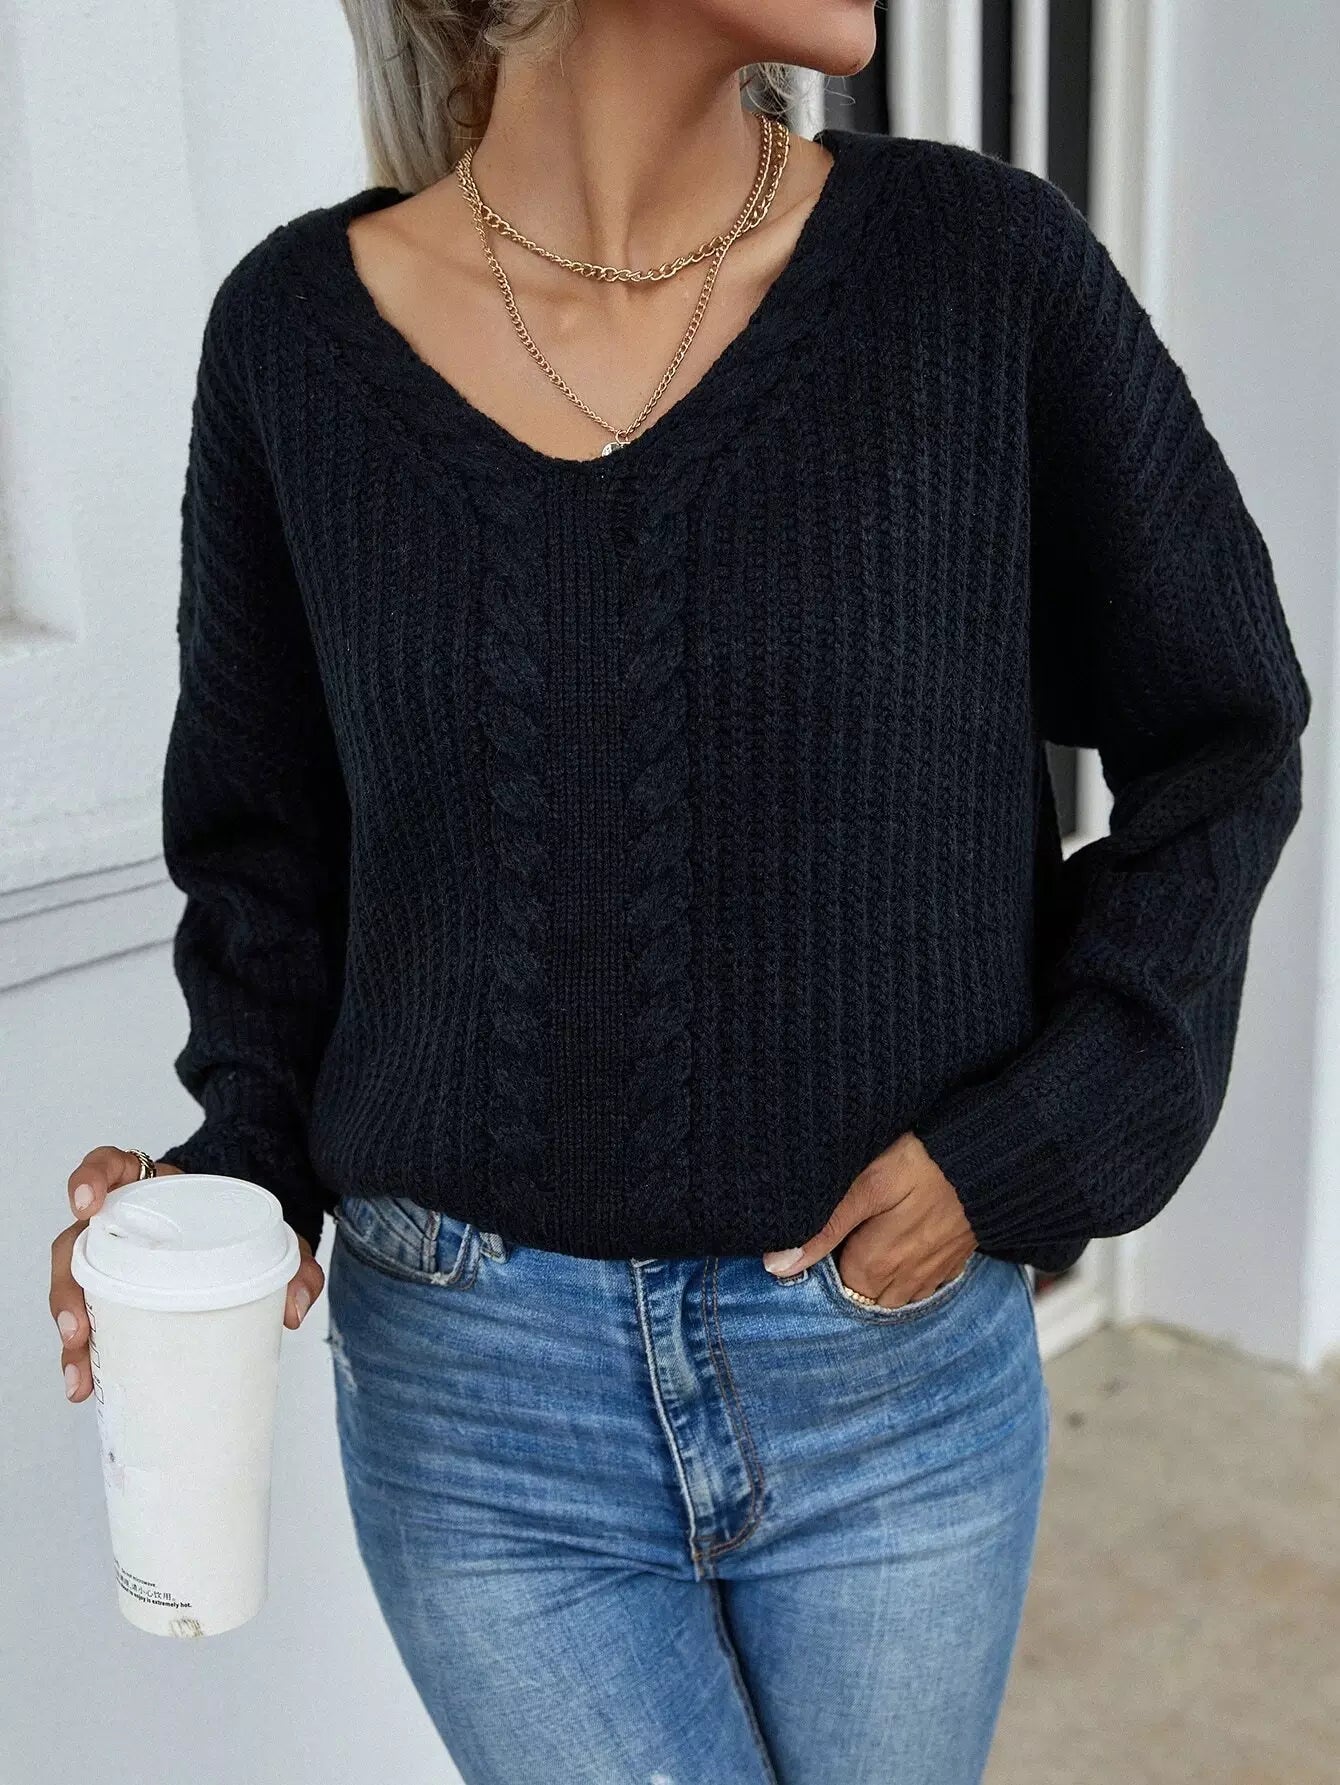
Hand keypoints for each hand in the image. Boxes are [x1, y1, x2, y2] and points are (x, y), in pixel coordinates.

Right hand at [50, 1146, 324, 1403]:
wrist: (244, 1238)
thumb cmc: (241, 1227)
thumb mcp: (274, 1234)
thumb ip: (294, 1263)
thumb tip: (296, 1309)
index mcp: (150, 1188)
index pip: (107, 1166)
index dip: (87, 1179)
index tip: (86, 1204)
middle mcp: (120, 1222)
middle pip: (74, 1244)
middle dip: (68, 1290)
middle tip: (79, 1330)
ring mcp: (112, 1259)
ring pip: (75, 1289)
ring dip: (72, 1334)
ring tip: (82, 1375)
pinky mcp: (115, 1293)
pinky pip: (90, 1318)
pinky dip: (86, 1354)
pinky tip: (87, 1385)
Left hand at [761, 1132, 977, 1308]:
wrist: (989, 1158)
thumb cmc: (922, 1164)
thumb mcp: (865, 1186)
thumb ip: (823, 1227)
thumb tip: (777, 1266)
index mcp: (874, 1268)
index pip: (831, 1286)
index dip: (819, 1264)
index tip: (818, 1238)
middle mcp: (902, 1283)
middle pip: (859, 1295)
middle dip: (845, 1275)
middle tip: (841, 1235)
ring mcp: (930, 1277)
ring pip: (890, 1295)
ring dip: (874, 1278)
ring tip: (868, 1240)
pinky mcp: (951, 1264)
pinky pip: (919, 1285)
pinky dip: (905, 1274)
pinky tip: (900, 1245)